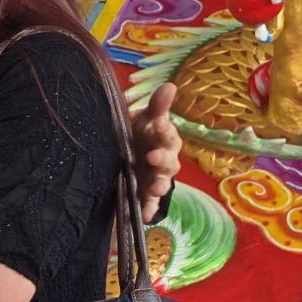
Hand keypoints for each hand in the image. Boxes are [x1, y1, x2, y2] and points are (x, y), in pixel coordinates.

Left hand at [129, 82, 180, 221]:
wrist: (131, 154)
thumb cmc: (143, 134)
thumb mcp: (147, 118)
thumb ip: (157, 106)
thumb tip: (170, 85)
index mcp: (165, 141)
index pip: (169, 134)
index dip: (165, 129)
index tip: (159, 123)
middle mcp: (164, 161)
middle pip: (169, 162)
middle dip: (162, 160)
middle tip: (152, 157)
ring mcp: (155, 178)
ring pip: (162, 184)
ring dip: (159, 186)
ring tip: (154, 189)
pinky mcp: (145, 194)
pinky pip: (149, 204)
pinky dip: (148, 210)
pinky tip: (144, 216)